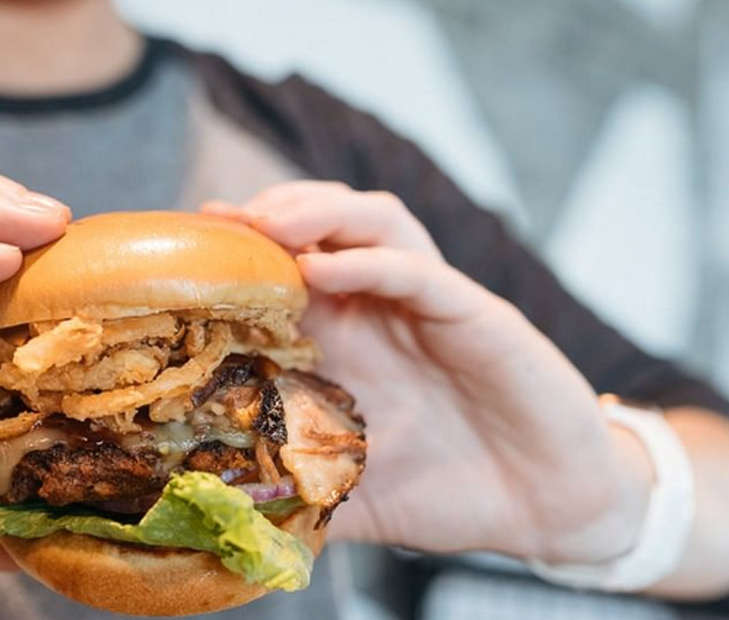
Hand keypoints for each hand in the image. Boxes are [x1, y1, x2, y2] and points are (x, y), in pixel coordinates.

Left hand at [204, 182, 652, 564]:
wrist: (541, 509)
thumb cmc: (446, 492)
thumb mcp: (349, 493)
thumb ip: (290, 491)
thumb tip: (211, 517)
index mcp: (348, 339)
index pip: (286, 269)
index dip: (239, 252)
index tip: (187, 247)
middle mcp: (382, 308)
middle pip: (323, 224)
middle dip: (270, 211)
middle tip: (221, 223)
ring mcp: (427, 303)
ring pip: (372, 222)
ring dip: (317, 210)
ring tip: (267, 221)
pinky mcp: (475, 313)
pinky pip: (417, 270)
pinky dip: (368, 261)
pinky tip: (323, 268)